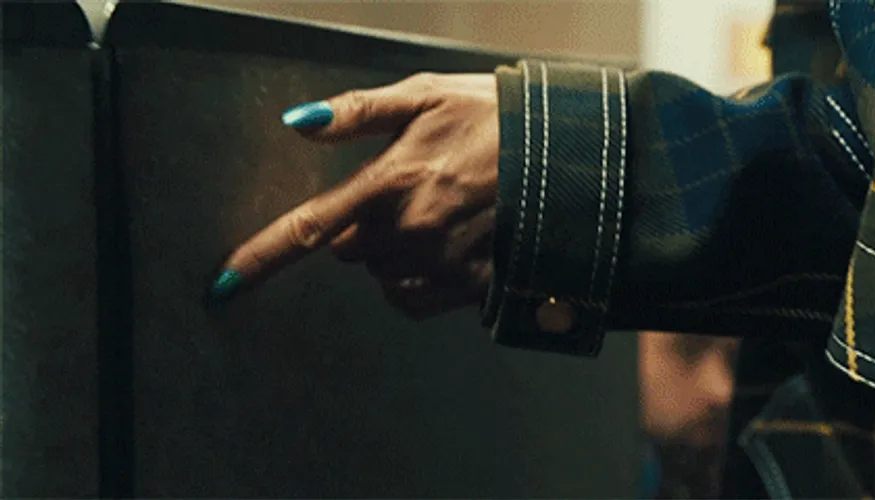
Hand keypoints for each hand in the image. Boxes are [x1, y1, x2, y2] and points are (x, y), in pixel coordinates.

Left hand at [207, 73, 498, 319]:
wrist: (565, 157)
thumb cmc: (493, 118)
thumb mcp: (426, 95)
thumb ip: (356, 112)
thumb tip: (297, 124)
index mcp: (391, 181)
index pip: (310, 228)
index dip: (261, 258)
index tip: (223, 286)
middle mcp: (410, 231)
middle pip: (348, 250)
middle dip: (362, 225)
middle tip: (405, 190)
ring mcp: (439, 264)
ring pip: (379, 273)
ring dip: (390, 250)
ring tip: (435, 212)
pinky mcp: (464, 288)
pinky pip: (409, 297)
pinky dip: (411, 279)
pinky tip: (441, 247)